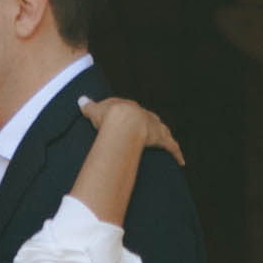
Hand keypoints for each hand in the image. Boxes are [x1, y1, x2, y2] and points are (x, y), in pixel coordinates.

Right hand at [79, 94, 169, 209]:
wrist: (122, 121)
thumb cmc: (107, 117)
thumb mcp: (94, 110)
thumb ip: (88, 106)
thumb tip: (81, 101)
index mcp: (129, 108)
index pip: (132, 112)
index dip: (130, 118)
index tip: (130, 122)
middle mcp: (144, 115)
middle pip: (150, 120)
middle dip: (150, 126)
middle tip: (150, 133)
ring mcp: (154, 126)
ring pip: (163, 132)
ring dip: (166, 138)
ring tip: (169, 145)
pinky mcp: (161, 139)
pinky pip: (171, 147)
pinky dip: (176, 154)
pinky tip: (181, 161)